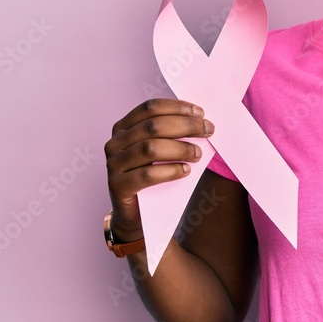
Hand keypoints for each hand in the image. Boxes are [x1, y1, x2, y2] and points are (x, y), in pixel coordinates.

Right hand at [104, 99, 213, 239]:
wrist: (137, 214)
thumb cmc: (154, 176)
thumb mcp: (163, 150)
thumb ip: (173, 134)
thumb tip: (201, 122)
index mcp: (124, 127)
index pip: (150, 108)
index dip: (177, 108)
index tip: (200, 113)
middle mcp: (115, 143)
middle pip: (153, 126)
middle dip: (186, 125)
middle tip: (208, 130)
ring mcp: (113, 164)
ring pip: (150, 148)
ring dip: (180, 148)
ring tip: (198, 154)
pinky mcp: (117, 185)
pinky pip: (147, 174)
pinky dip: (170, 171)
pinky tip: (185, 171)